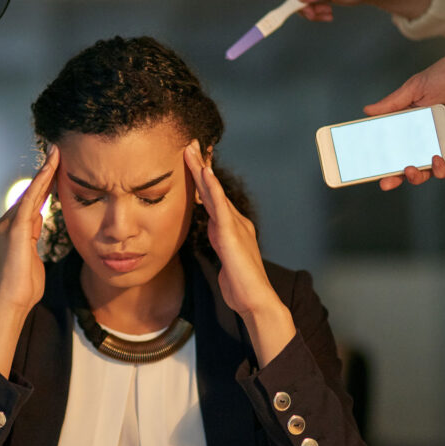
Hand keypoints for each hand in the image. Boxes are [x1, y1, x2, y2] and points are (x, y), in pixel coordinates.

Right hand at [0, 145, 58, 312]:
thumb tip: (37, 218)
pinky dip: (41, 183)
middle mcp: (4, 224)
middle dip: (45, 173)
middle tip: (57, 152)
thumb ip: (33, 236)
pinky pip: (30, 200)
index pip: (29, 202)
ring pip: (30, 193)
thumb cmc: (24, 286)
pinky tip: (51, 169)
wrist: (11, 302)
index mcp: (8, 231)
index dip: (42, 185)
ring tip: (57, 154)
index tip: (54, 169)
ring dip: (45, 172)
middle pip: (29, 193)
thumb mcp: (32, 256)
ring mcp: (7, 225)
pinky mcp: (15, 229)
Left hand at [183, 141, 277, 316]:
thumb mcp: (224, 259)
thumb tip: (212, 234)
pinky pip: (219, 206)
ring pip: (214, 192)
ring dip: (202, 170)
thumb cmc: (240, 286)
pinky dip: (212, 188)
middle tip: (189, 144)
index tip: (190, 161)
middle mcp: (235, 222)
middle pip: (213, 189)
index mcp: (231, 227)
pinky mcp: (232, 234)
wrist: (255, 301)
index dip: (201, 179)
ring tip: (191, 150)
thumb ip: (219, 243)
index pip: (213, 198)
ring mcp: (235, 226)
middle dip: (200, 166)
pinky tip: (204, 173)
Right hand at [363, 52, 444, 189]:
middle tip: (385, 182)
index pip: (390, 143)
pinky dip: (441, 170)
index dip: (379, 156)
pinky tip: (435, 161)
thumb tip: (367, 110)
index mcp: (409, 121)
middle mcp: (423, 136)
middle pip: (404, 161)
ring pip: (425, 169)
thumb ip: (392, 102)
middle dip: (393, 176)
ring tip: (409, 170)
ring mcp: (440, 144)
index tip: (366, 165)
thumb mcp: (415, 86)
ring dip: (416, 176)